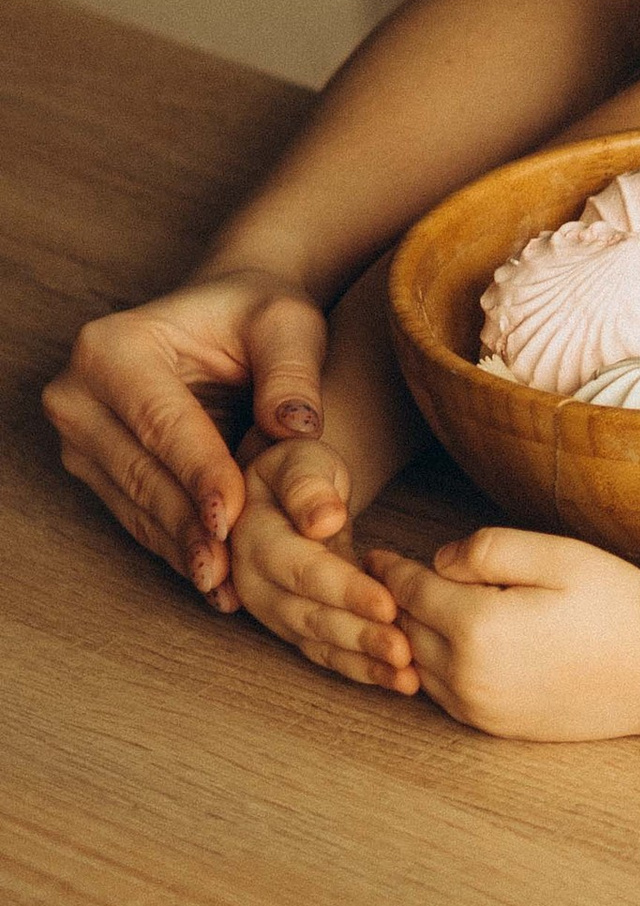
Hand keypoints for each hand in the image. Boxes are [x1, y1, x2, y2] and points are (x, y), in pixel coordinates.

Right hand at [44, 266, 330, 602]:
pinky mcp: (92, 469)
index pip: (161, 422)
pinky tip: (215, 582)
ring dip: (180, 548)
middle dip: (187, 523)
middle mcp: (77, 391)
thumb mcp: (288, 325)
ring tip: (225, 588)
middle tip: (228, 570)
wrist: (227, 324)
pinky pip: (136, 516)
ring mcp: (78, 435)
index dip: (199, 472)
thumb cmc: (258, 316)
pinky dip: (176, 548)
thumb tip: (296, 429)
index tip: (233, 518)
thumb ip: (292, 373)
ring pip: (133, 503)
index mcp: (113, 346)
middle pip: (139, 470)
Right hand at [230, 442, 418, 694]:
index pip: (303, 570)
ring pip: (319, 642)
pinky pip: (326, 655)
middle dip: (360, 636)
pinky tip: (400, 681)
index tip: (389, 603)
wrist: (286, 494)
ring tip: (409, 676)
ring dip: (364, 663)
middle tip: (406, 652)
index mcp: (252, 536)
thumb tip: (322, 520)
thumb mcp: (301, 461)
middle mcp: (253, 581)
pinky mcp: (292, 628)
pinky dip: (363, 670)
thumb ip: (306, 486)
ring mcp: (271, 610)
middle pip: (310, 615)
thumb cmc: (301, 472)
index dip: (345, 590)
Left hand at [371, 526, 639, 740]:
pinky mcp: (494, 726)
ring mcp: (480, 706)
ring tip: (409, 610)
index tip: (375, 554)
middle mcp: (467, 673)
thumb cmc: (616, 605)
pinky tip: (446, 647)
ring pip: (416, 666)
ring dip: (408, 638)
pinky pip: (442, 694)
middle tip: (380, 578)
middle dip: (391, 602)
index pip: (409, 591)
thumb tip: (440, 561)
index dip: (390, 568)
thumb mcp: (558, 555)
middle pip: (403, 630)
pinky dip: (432, 668)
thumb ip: (489, 549)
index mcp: (477, 625)